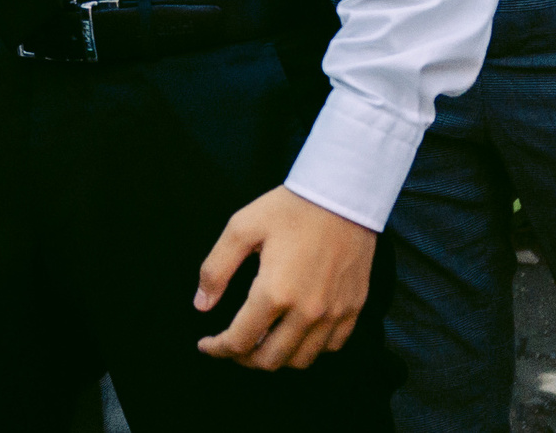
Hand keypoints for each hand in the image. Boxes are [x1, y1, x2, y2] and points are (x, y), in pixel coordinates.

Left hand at [195, 186, 376, 370]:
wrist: (342, 196)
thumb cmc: (288, 208)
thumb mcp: (241, 228)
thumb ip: (216, 269)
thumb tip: (201, 305)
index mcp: (274, 293)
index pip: (240, 340)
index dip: (218, 349)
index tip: (206, 345)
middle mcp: (307, 312)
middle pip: (270, 359)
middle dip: (243, 359)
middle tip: (229, 346)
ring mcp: (334, 313)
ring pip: (301, 360)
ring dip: (276, 358)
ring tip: (259, 342)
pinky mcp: (353, 309)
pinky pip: (331, 346)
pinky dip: (309, 349)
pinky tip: (294, 333)